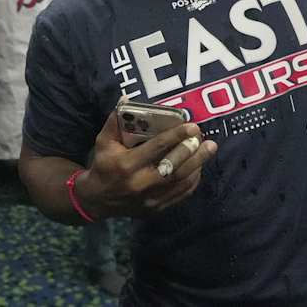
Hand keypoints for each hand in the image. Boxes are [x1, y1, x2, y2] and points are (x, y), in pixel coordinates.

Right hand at [76, 108, 217, 218]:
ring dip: (198, 165)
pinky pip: (181, 195)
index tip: (192, 126)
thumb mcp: (103, 142)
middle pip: (173, 167)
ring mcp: (151, 199)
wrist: (97, 200)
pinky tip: (199, 167)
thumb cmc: (103, 165)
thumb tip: (126, 99)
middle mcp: (141, 183)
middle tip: (204, 138)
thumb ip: (115, 121)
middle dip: (192, 151)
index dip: (176, 136)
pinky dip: (193, 181)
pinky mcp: (157, 208)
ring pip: (181, 182)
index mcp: (127, 165)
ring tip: (208, 149)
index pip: (156, 148)